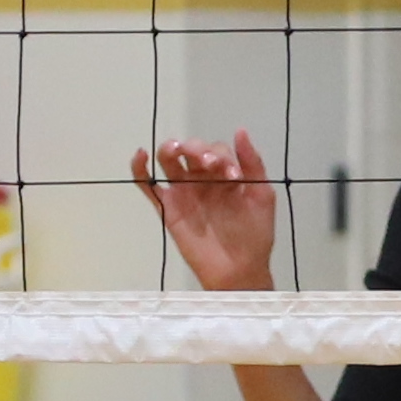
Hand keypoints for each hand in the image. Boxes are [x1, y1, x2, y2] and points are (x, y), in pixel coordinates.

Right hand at [133, 133, 282, 294]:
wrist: (240, 270)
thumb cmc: (255, 234)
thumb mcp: (262, 195)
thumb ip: (253, 163)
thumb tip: (240, 130)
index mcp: (225, 174)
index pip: (217, 150)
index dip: (223, 156)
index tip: (234, 176)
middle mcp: (202, 178)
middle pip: (191, 149)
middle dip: (199, 150)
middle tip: (211, 165)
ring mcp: (184, 192)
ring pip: (169, 159)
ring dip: (171, 148)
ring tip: (177, 150)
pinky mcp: (168, 208)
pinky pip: (148, 185)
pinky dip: (139, 168)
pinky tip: (140, 154)